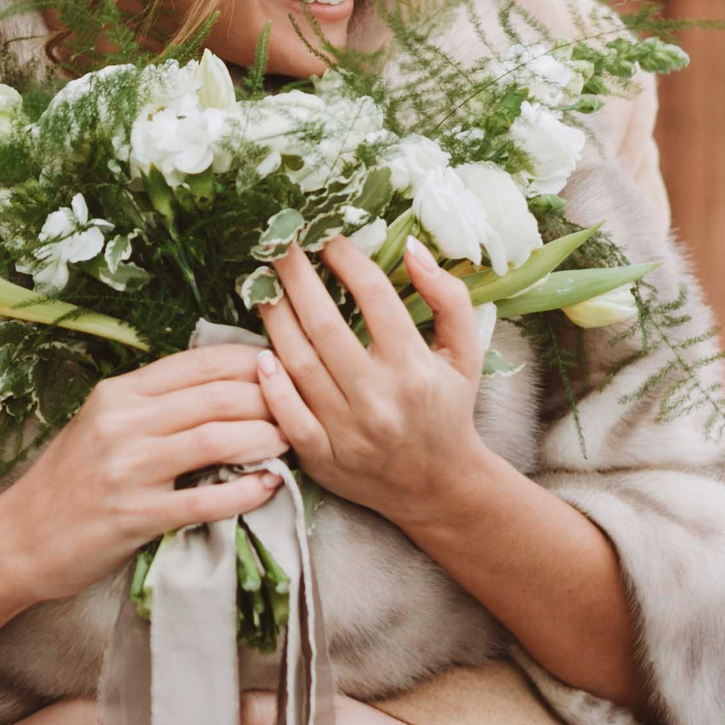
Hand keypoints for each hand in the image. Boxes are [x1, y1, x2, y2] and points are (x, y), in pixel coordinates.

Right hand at [0, 345, 283, 606]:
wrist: (18, 538)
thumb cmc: (69, 482)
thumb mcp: (102, 425)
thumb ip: (153, 405)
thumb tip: (221, 389)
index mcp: (119, 393)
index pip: (199, 362)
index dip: (252, 360)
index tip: (285, 368)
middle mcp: (122, 422)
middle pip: (216, 396)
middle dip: (269, 399)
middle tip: (302, 408)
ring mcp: (128, 469)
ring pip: (216, 438)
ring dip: (266, 438)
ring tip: (293, 442)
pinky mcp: (134, 516)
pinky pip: (204, 500)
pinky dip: (246, 492)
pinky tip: (271, 487)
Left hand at [254, 238, 491, 523]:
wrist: (439, 488)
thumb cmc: (448, 409)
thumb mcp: (464, 353)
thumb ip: (449, 298)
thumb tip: (411, 248)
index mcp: (414, 366)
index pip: (373, 296)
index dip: (344, 259)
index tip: (326, 236)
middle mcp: (379, 397)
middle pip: (324, 324)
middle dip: (296, 277)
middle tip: (278, 245)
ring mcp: (347, 430)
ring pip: (298, 363)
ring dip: (274, 318)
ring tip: (262, 286)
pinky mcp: (323, 457)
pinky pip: (287, 415)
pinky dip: (270, 384)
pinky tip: (260, 352)